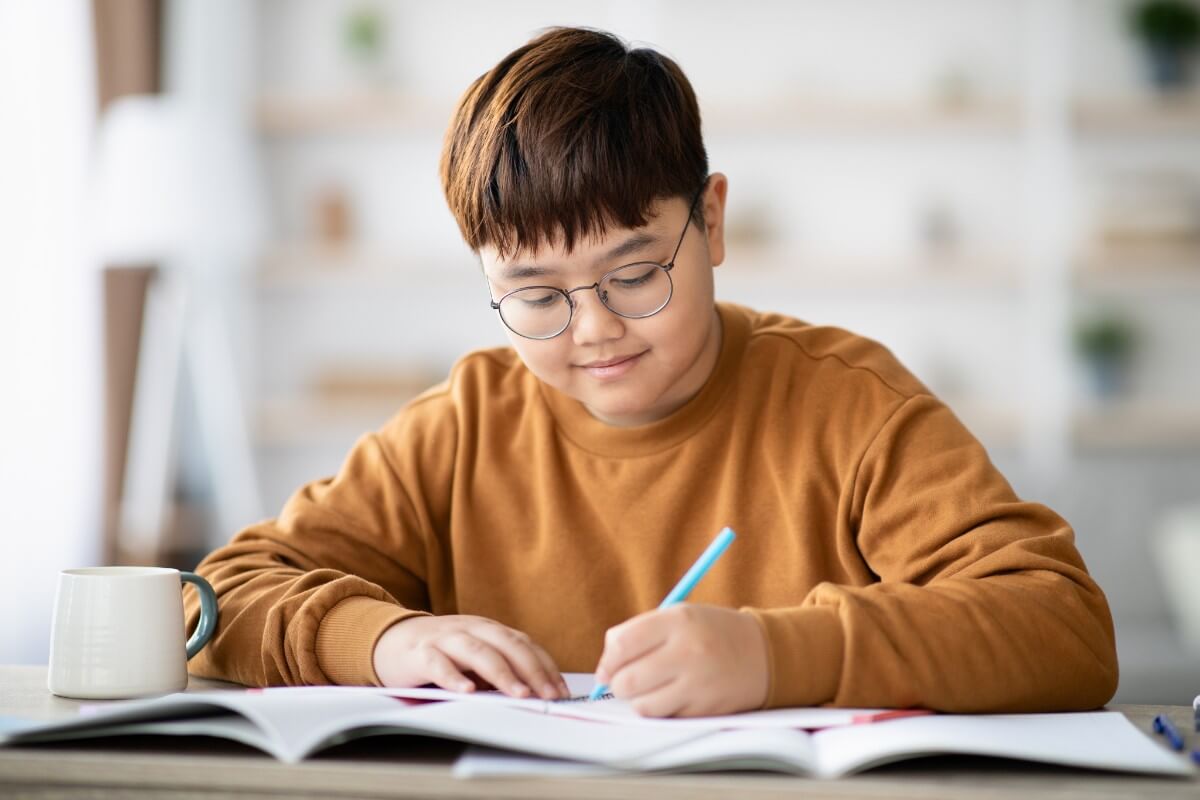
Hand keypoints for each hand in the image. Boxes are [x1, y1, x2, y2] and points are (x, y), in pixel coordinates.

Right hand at [372, 615, 568, 699]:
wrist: (390, 641)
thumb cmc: (440, 653)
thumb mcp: (473, 657)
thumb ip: (498, 669)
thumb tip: (534, 693)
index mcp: (487, 629)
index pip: (523, 644)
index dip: (544, 665)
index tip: (560, 690)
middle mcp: (470, 628)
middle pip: (507, 645)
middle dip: (532, 670)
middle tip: (548, 695)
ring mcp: (444, 638)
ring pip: (478, 652)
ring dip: (502, 674)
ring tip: (520, 695)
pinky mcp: (420, 653)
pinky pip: (439, 664)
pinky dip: (454, 677)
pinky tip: (467, 691)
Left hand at [594, 605, 768, 716]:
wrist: (764, 653)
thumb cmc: (711, 632)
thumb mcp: (680, 616)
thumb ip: (640, 632)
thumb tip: (606, 663)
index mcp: (678, 621)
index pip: (622, 644)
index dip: (607, 660)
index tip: (606, 668)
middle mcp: (688, 651)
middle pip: (627, 680)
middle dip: (617, 684)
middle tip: (623, 682)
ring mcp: (698, 684)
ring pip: (642, 706)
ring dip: (638, 701)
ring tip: (649, 689)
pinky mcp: (706, 709)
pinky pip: (666, 717)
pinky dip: (662, 710)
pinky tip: (672, 696)